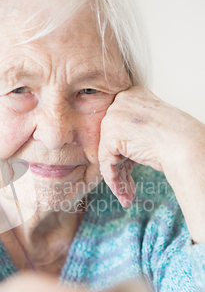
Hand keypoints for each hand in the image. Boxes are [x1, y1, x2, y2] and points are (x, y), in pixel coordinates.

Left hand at [98, 86, 204, 206]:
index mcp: (133, 95)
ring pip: (108, 154)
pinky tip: (125, 194)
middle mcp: (120, 101)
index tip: (130, 171)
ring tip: (127, 195)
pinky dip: (114, 180)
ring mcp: (113, 116)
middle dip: (121, 169)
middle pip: (112, 141)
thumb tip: (119, 153)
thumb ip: (134, 133)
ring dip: (118, 179)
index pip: (120, 128)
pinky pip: (106, 162)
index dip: (125, 154)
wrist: (185, 144)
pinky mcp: (110, 133)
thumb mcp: (153, 128)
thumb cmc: (178, 139)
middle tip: (128, 188)